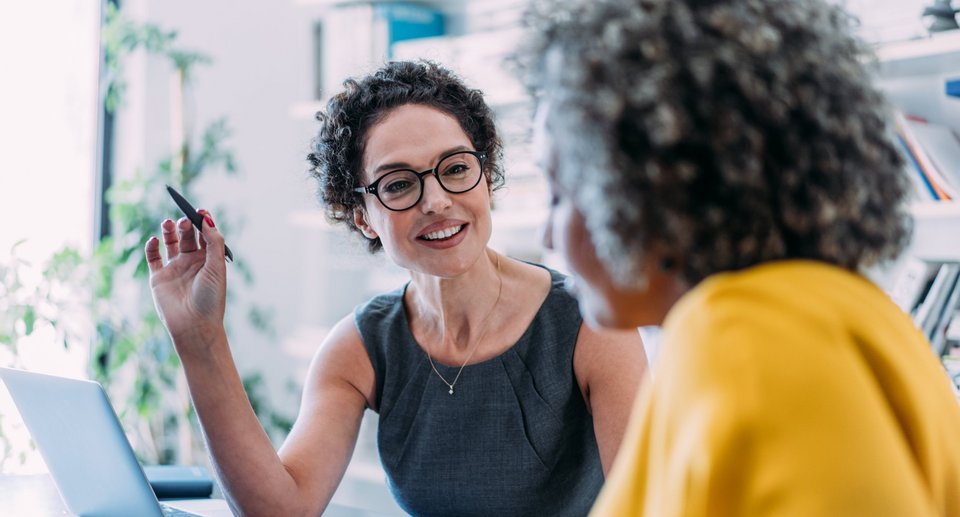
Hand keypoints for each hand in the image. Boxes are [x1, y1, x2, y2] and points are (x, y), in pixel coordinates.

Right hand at [145, 211, 227, 348]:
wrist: (194, 325)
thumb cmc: (211, 298)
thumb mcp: (216, 267)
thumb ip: (213, 242)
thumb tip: (207, 218)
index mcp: (209, 259)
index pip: (205, 234)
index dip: (203, 221)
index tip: (200, 210)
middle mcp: (192, 262)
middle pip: (187, 235)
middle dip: (186, 224)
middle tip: (184, 220)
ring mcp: (175, 268)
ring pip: (170, 242)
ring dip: (168, 230)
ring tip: (168, 223)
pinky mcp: (159, 277)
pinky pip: (153, 257)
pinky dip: (151, 246)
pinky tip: (154, 240)